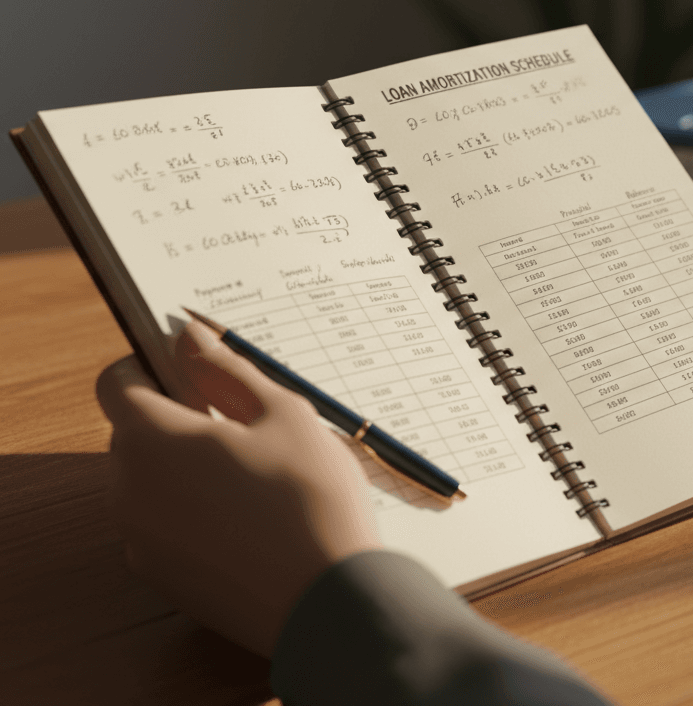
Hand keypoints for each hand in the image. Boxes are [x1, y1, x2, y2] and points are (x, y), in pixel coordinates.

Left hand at [96, 321, 381, 656]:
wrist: (329, 601)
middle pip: (136, 433)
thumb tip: (189, 338)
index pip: (117, 383)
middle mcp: (128, 490)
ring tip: (260, 477)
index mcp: (150, 440)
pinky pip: (167, 525)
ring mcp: (141, 540)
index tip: (198, 372)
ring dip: (190, 468)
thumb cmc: (311, 499)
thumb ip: (227, 371)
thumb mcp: (284, 415)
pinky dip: (198, 512)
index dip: (153, 366)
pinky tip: (254, 520)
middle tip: (249, 425)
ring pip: (153, 481)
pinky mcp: (163, 576)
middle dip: (181, 419)